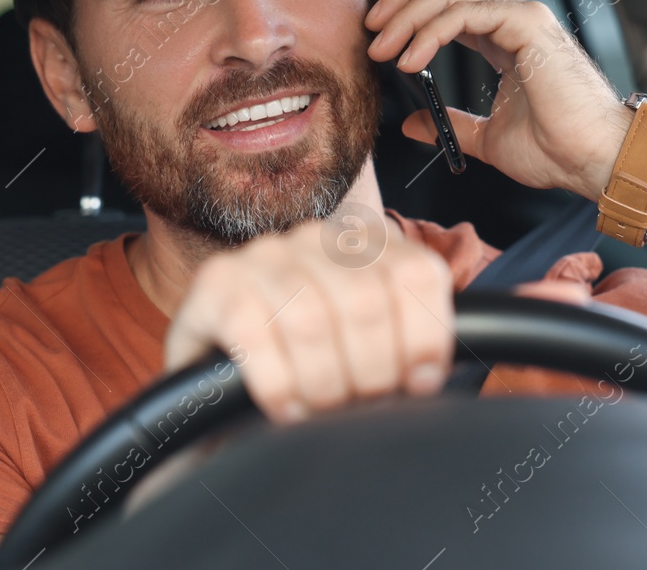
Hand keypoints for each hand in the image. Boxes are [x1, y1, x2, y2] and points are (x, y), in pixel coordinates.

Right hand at [164, 219, 455, 422]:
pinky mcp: (217, 282)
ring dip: (324, 382)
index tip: (418, 383)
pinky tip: (287, 409)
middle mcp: (317, 237)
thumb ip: (410, 344)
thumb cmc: (310, 365)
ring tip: (323, 410)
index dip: (425, 337)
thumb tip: (430, 378)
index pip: (419, 275)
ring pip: (312, 319)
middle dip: (372, 371)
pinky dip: (279, 384)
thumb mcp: (369, 343)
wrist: (219, 377)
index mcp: (369, 241)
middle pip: (366, 301)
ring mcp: (265, 254)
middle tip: (361, 406)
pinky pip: (256, 335)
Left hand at [363, 0, 631, 199]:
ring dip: (408, 13)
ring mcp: (524, 17)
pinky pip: (467, 12)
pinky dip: (432, 30)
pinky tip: (412, 60)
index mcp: (507, 37)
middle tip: (371, 26)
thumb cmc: (557, 150)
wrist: (593, 161)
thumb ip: (451, 124)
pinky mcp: (529, 24)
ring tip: (383, 48)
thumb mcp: (488, 139)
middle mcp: (515, 18)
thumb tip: (411, 124)